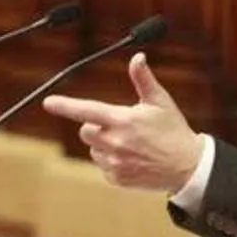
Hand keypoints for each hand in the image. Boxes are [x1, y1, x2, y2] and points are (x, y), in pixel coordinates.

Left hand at [42, 52, 203, 192]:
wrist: (187, 166)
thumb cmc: (173, 130)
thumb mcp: (160, 102)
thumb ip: (144, 80)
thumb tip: (137, 57)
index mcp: (123, 120)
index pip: (87, 110)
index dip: (65, 106)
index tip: (49, 102)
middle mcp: (115, 142)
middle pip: (86, 130)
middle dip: (95, 126)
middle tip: (119, 125)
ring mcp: (115, 163)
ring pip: (94, 149)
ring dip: (104, 145)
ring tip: (131, 144)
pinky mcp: (117, 178)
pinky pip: (103, 166)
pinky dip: (112, 162)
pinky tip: (132, 159)